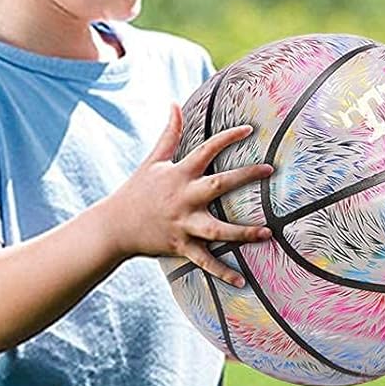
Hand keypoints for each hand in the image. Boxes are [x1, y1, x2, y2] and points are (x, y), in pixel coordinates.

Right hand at [103, 105, 273, 286]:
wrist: (115, 226)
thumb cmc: (138, 190)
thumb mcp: (153, 160)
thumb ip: (169, 133)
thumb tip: (174, 103)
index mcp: (179, 174)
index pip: (206, 149)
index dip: (227, 138)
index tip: (250, 130)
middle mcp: (183, 198)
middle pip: (219, 185)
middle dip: (245, 176)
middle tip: (270, 170)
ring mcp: (183, 224)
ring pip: (218, 229)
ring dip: (243, 232)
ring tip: (268, 233)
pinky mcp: (181, 246)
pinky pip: (205, 261)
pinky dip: (223, 273)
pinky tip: (243, 282)